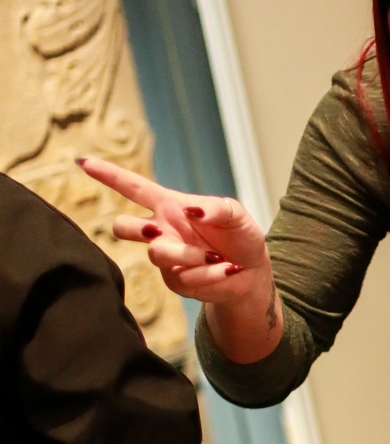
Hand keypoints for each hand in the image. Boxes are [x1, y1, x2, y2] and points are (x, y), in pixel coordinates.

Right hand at [78, 157, 280, 362]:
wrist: (251, 272)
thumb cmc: (239, 236)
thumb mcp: (235, 214)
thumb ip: (217, 208)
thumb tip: (192, 211)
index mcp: (168, 205)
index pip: (132, 187)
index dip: (108, 175)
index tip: (83, 162)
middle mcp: (160, 230)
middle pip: (122, 226)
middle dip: (134, 228)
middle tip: (156, 230)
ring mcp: (165, 257)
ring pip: (155, 253)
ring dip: (186, 254)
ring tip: (211, 255)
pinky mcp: (174, 281)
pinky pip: (182, 276)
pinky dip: (208, 273)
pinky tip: (223, 270)